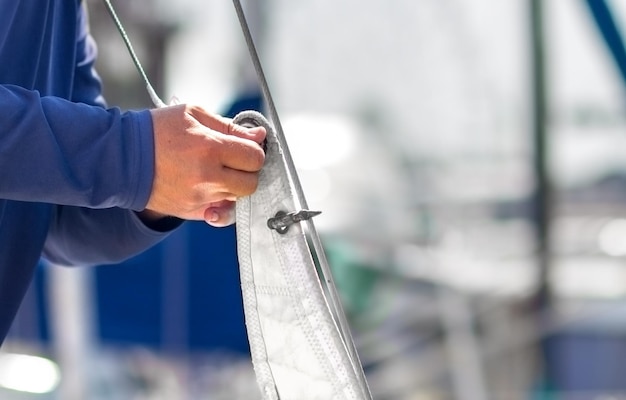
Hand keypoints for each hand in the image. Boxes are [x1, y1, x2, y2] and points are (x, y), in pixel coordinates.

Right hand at [146, 104, 265, 225]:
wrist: (121, 158)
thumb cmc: (157, 131)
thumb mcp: (192, 115)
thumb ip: (229, 126)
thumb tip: (259, 136)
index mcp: (209, 148)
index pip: (254, 157)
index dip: (253, 151)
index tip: (244, 147)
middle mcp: (207, 177)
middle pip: (251, 183)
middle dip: (248, 171)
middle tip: (234, 161)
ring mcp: (199, 198)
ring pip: (237, 198)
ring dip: (234, 185)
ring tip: (217, 171)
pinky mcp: (191, 212)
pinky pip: (221, 213)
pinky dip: (221, 201)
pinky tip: (210, 187)